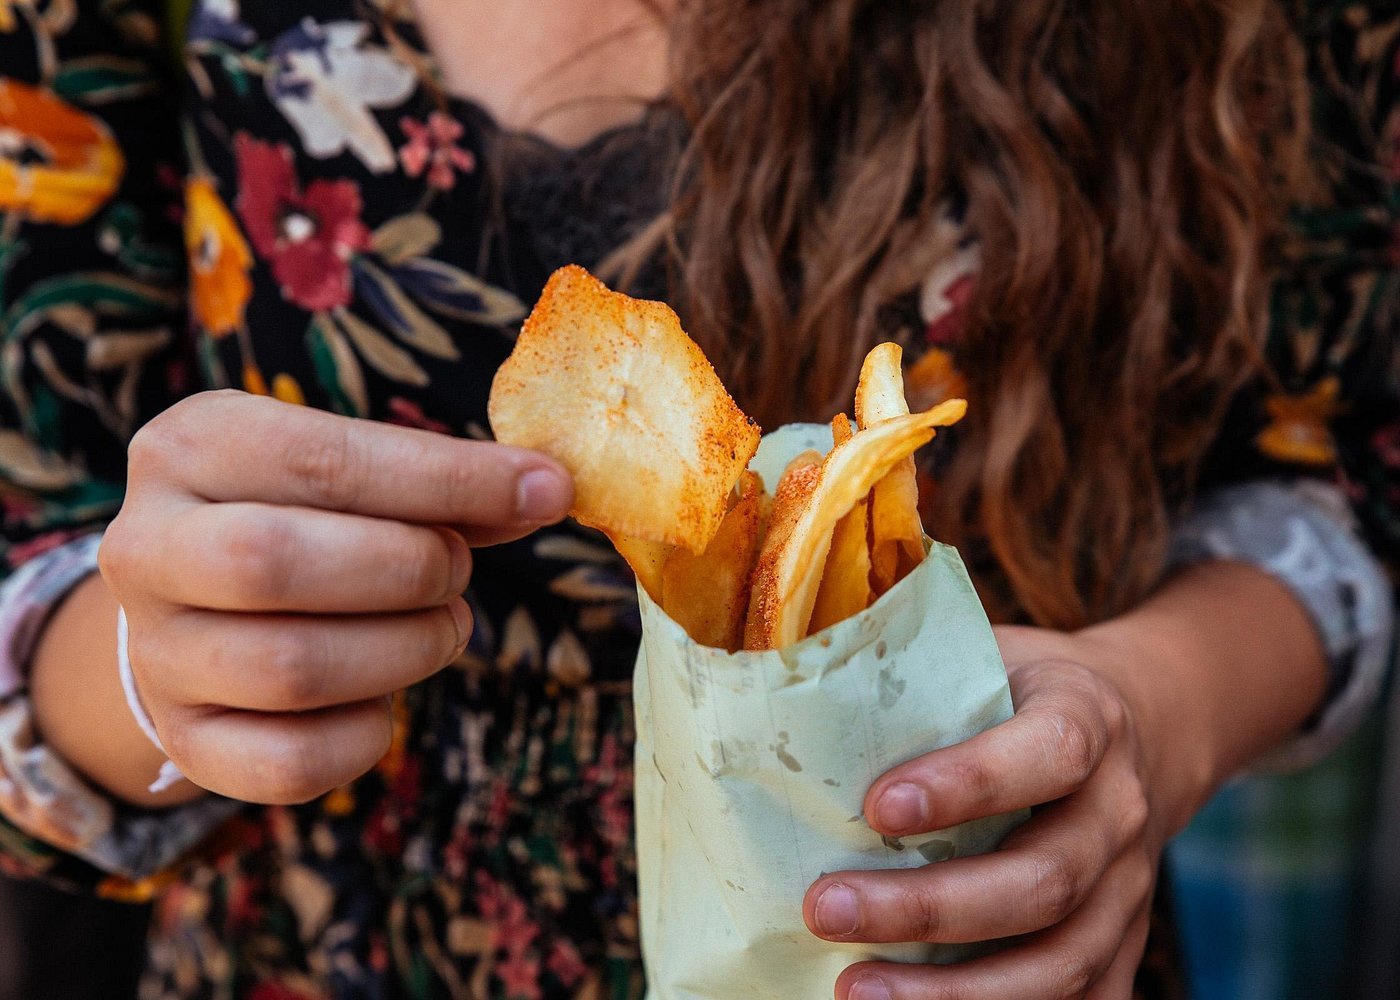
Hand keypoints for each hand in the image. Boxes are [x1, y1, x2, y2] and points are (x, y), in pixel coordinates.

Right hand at [98, 390, 572, 803]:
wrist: (200, 608)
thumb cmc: (306, 519)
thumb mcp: (356, 473)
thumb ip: (444, 484)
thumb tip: (545, 490)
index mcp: (191, 450)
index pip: (323, 461)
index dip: (449, 479)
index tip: (546, 490)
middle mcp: (146, 549)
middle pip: (275, 564)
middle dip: (408, 570)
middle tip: (455, 574)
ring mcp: (156, 654)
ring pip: (291, 669)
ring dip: (405, 650)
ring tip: (440, 627)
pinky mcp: (185, 742)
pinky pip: (290, 762)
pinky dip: (367, 733)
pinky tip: (384, 697)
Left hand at [803, 624, 1191, 999]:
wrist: (1134, 732)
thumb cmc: (1016, 693)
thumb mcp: (983, 655)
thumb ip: (913, 677)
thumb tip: (791, 694)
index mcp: (1087, 717)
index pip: (1048, 753)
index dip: (969, 783)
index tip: (877, 807)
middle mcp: (1118, 811)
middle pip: (1044, 878)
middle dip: (930, 907)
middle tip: (825, 909)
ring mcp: (1128, 892)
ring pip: (1060, 961)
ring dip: (954, 991)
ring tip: (853, 988)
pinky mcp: (1120, 950)